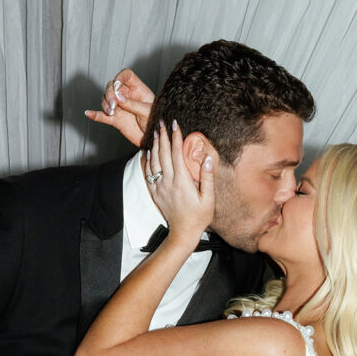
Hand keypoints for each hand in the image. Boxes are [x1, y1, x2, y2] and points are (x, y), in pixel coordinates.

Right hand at [85, 68, 154, 145]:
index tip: (117, 84)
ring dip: (105, 105)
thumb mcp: (147, 111)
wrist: (155, 139)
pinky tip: (89, 113)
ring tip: (111, 112)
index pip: (126, 76)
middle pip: (112, 87)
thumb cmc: (157, 122)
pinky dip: (95, 115)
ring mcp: (120, 107)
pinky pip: (103, 116)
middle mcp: (127, 96)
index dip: (120, 77)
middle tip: (114, 105)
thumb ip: (132, 104)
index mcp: (138, 90)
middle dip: (110, 94)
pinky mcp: (116, 120)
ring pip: (106, 100)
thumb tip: (118, 96)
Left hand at [148, 121, 214, 242]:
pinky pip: (149, 172)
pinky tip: (148, 152)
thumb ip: (207, 177)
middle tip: (162, 122)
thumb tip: (207, 158)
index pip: (176, 153)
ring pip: (154, 161)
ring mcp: (159, 187)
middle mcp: (168, 182)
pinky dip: (148, 160)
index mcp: (182, 181)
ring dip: (154, 145)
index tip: (175, 124)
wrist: (183, 233)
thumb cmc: (199, 216)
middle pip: (163, 153)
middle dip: (163, 136)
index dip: (175, 137)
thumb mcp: (209, 198)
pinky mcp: (155, 192)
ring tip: (156, 132)